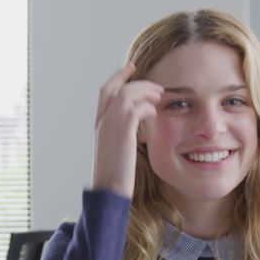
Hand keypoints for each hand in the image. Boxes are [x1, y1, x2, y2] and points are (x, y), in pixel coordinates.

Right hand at [91, 62, 163, 197]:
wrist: (109, 191)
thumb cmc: (115, 177)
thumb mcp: (116, 152)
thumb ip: (122, 137)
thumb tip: (134, 132)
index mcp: (99, 125)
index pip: (106, 91)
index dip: (118, 77)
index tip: (131, 68)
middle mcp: (102, 121)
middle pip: (116, 88)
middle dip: (137, 81)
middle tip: (156, 84)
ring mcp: (110, 125)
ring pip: (127, 93)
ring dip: (146, 91)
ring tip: (160, 95)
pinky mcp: (122, 132)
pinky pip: (137, 108)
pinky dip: (148, 106)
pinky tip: (156, 112)